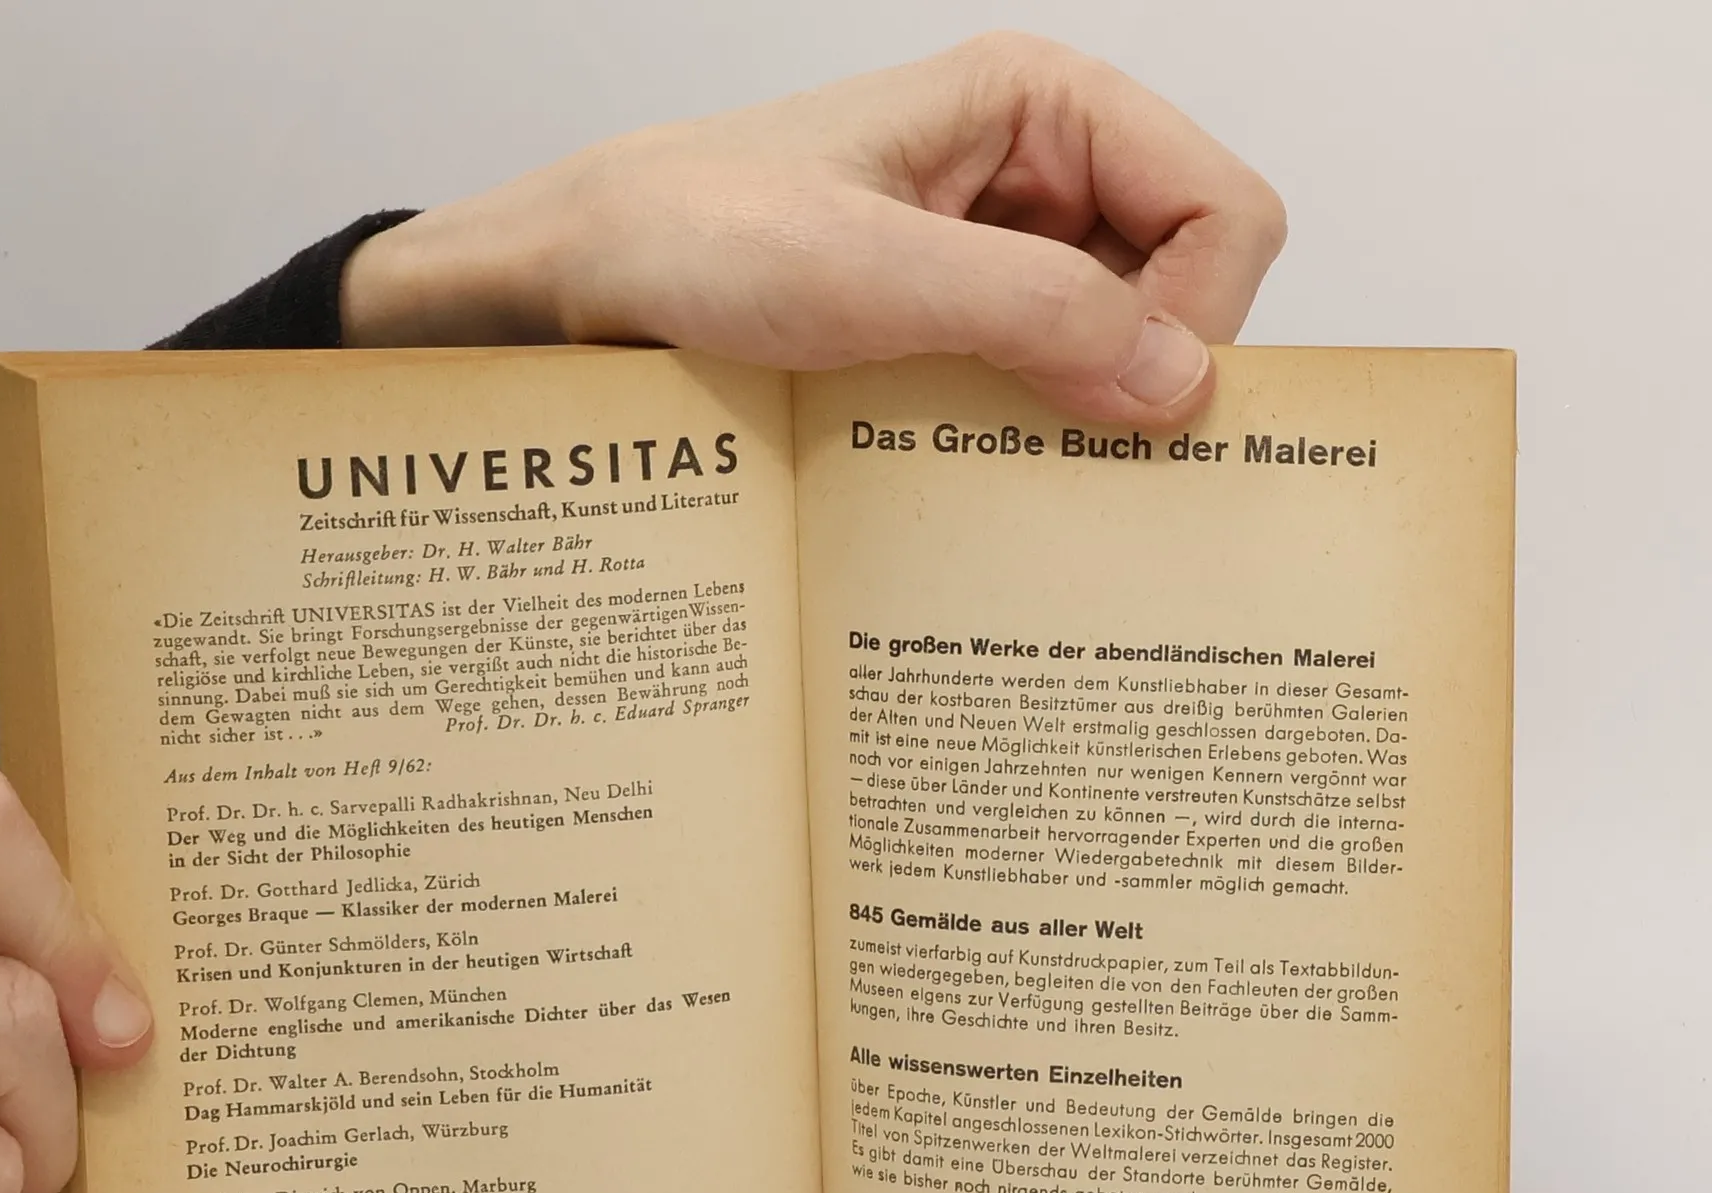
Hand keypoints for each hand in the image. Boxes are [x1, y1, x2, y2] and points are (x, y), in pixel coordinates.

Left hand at [342, 32, 1284, 423]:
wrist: (574, 287)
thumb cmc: (690, 235)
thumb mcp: (867, 272)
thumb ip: (1034, 315)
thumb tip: (1182, 386)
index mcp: (1041, 110)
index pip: (1223, 210)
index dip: (1203, 316)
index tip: (1131, 407)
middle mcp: (1036, 181)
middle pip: (1184, 289)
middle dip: (1149, 380)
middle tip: (1080, 464)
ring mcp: (995, 263)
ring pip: (1116, 354)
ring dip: (1085, 423)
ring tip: (1017, 477)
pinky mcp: (951, 333)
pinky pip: (1040, 392)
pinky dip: (1030, 441)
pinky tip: (979, 476)